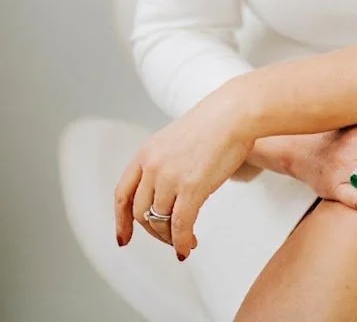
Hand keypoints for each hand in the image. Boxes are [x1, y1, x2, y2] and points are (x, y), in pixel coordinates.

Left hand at [114, 85, 254, 259]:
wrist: (233, 114)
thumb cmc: (214, 122)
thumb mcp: (175, 139)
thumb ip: (165, 163)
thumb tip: (167, 191)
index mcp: (146, 152)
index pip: (122, 194)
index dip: (121, 220)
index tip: (124, 237)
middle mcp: (152, 166)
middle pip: (140, 213)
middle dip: (153, 232)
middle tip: (168, 239)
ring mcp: (170, 177)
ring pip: (159, 222)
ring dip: (171, 238)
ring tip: (186, 241)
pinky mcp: (191, 188)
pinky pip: (180, 226)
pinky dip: (182, 241)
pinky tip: (188, 246)